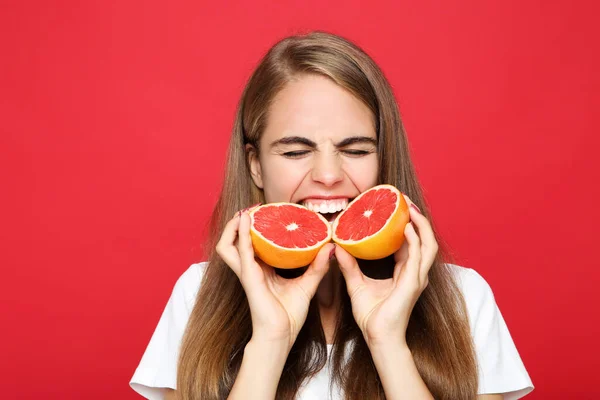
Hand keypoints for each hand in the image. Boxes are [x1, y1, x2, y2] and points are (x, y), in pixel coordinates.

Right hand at [216, 210, 333, 349]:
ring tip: (244, 213)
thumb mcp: (307, 285)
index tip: (266, 213)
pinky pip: (242, 251)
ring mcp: (247, 273)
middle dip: (237, 225)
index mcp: (261, 270)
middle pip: (233, 243)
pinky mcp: (249, 277)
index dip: (255, 229)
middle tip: (251, 210)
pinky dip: (242, 235)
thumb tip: (331, 248)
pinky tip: (246, 221)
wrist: (281, 335)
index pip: (253, 245)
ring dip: (232, 228)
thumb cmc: (289, 315)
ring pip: (227, 245)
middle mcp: (250, 269)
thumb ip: (318, 266)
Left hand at [334, 194, 437, 347]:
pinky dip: (414, 239)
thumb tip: (337, 247)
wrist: (378, 337)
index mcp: (405, 272)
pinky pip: (418, 256)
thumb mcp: (356, 284)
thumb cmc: (371, 316)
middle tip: (404, 200)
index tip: (396, 207)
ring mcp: (417, 278)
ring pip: (428, 244)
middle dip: (418, 218)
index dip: (407, 224)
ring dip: (421, 224)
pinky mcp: (413, 283)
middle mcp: (415, 273)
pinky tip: (406, 226)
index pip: (410, 242)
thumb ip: (349, 266)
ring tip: (409, 207)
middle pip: (424, 239)